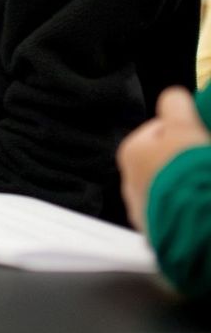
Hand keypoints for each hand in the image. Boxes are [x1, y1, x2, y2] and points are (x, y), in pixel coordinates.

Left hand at [117, 87, 210, 229]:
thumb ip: (175, 104)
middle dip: (188, 159)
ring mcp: (145, 210)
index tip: (200, 135)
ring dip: (190, 184)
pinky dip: (192, 208)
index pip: (160, 129)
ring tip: (205, 185)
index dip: (186, 130)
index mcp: (131, 152)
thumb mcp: (184, 127)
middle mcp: (130, 182)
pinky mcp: (162, 235)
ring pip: (173, 186)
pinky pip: (180, 212)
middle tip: (205, 161)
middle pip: (167, 159)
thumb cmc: (188, 174)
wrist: (198, 227)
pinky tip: (203, 204)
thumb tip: (173, 97)